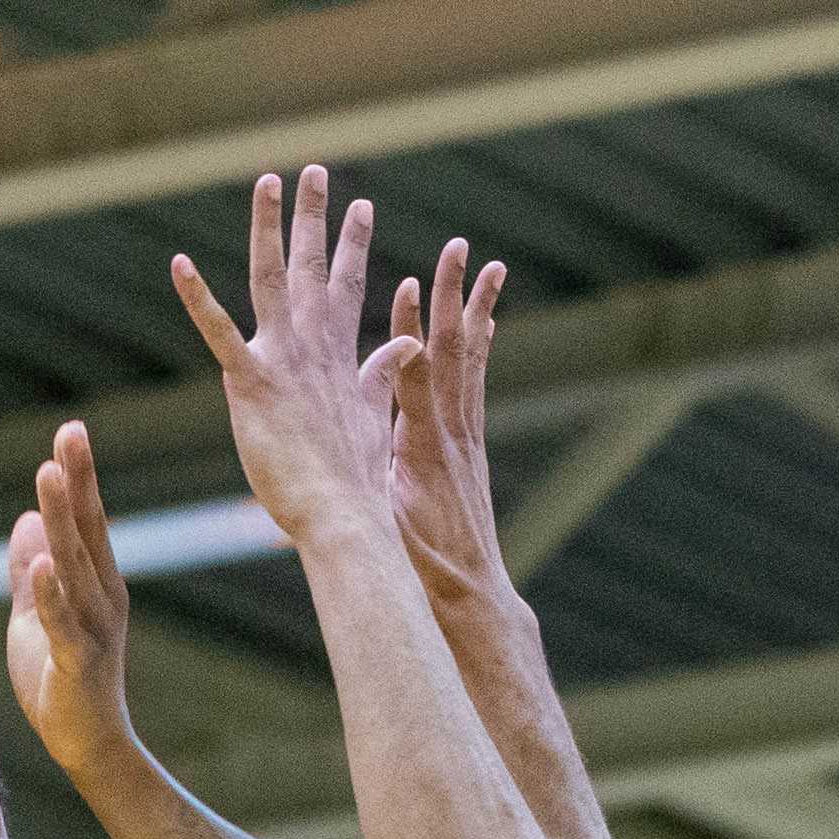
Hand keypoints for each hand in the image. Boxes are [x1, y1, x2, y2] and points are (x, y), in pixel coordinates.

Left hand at [2, 423, 139, 771]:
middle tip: (71, 432)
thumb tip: (24, 521)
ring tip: (49, 477)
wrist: (88, 747)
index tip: (70, 431)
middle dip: (77, 481)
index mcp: (96, 584)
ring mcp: (93, 630)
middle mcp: (102, 598)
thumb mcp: (37, 618)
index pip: (87, 522)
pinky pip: (62, 623)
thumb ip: (30, 573)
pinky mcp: (77, 663)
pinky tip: (42, 564)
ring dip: (61, 521)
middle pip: (87, 531)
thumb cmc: (63, 683)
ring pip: (74, 567)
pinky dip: (51, 594)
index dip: (79, 478)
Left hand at [167, 167, 415, 552]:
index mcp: (339, 353)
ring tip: (268, 182)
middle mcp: (312, 344)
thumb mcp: (373, 414)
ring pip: (272, 277)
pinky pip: (219, 330)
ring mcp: (282, 357)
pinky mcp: (251, 380)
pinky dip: (198, 296)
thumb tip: (405, 345)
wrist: (342, 512)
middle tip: (314, 171)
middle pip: (312, 265)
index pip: (348, 284)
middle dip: (315, 216)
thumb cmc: (353, 477)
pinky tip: (179, 264)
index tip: (361, 206)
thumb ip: (381, 373)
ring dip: (270, 227)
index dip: (353, 245)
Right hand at [388, 238, 513, 600]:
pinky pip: (477, 384)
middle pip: (454, 351)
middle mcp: (454, 430)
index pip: (421, 376)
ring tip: (488, 267)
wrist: (470, 587)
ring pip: (473, 359)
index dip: (414, 331)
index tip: (410, 285)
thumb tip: (349, 475)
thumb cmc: (423, 561)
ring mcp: (468, 434)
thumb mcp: (392, 522)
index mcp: (426, 445)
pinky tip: (484, 322)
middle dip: (453, 297)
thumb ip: (375, 492)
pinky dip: (478, 347)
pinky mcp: (472, 442)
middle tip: (461, 250)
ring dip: (476, 309)